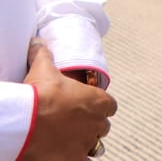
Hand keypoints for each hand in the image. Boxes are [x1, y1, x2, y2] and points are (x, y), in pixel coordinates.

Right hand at [22, 39, 114, 160]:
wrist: (24, 121)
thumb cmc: (38, 94)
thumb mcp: (43, 70)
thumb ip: (45, 55)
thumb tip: (37, 41)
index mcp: (99, 101)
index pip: (110, 106)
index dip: (99, 108)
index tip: (87, 109)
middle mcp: (98, 123)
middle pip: (102, 127)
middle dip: (91, 126)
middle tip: (73, 125)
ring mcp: (87, 143)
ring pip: (93, 146)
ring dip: (84, 143)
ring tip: (67, 141)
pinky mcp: (74, 160)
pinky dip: (76, 159)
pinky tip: (65, 155)